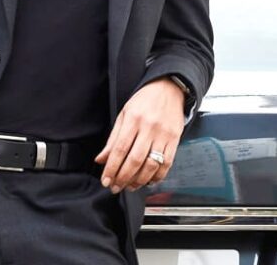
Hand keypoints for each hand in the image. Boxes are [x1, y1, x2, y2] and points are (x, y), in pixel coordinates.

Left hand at [94, 77, 184, 192]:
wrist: (169, 88)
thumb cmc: (145, 100)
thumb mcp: (124, 114)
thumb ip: (113, 138)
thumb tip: (101, 159)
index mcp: (133, 119)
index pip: (120, 149)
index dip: (111, 168)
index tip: (106, 180)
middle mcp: (149, 128)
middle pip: (134, 160)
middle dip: (123, 178)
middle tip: (116, 187)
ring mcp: (163, 135)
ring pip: (151, 165)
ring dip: (139, 180)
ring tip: (130, 186)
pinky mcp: (175, 140)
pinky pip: (167, 163)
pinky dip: (157, 176)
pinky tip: (148, 181)